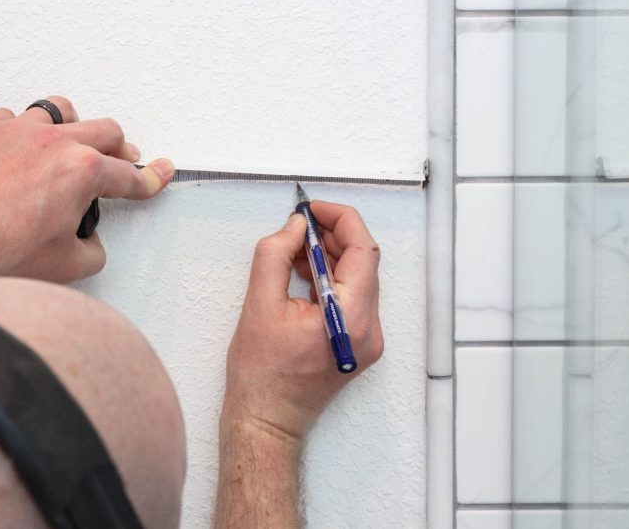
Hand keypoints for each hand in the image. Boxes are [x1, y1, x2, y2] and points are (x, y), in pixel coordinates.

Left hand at [0, 95, 173, 282]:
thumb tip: (87, 243)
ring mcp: (20, 130)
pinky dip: (29, 130)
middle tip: (122, 164)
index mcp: (82, 172)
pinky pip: (18, 117)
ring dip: (77, 127)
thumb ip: (90, 251)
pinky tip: (25, 148)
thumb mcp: (63, 268)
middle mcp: (55, 142)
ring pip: (63, 110)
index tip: (159, 173)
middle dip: (121, 149)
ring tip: (75, 143)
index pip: (129, 176)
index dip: (150, 179)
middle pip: (106, 131)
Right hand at [222, 201, 382, 447]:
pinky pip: (351, 296)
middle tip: (298, 225)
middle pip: (363, 262)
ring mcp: (367, 339)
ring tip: (294, 250)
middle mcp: (369, 329)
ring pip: (358, 278)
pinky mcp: (357, 343)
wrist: (267, 420)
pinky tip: (303, 273)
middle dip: (332, 236)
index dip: (339, 220)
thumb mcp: (259, 304)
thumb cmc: (262, 375)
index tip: (312, 209)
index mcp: (351, 318)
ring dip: (330, 256)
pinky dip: (330, 278)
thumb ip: (276, 255)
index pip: (363, 250)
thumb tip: (294, 226)